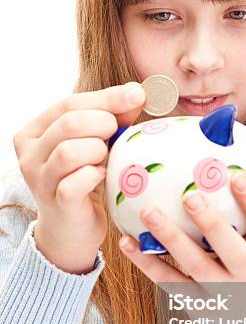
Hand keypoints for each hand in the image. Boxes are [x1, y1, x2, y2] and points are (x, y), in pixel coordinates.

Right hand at [13, 82, 145, 273]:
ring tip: (106, 159)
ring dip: (98, 151)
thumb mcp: (94, 144)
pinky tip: (103, 176)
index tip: (138, 95)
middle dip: (102, 124)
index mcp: (34, 131)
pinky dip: (95, 175)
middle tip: (117, 135)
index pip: (69, 104)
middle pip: (69, 123)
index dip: (106, 98)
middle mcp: (30, 154)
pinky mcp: (56, 203)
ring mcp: (39, 180)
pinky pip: (75, 183)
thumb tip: (136, 93)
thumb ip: (111, 118)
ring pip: (69, 152)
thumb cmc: (83, 180)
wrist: (71, 229)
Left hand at [119, 171, 245, 323]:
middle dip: (211, 224)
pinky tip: (127, 242)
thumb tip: (234, 169)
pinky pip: (169, 282)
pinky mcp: (196, 307)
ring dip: (170, 237)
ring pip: (195, 265)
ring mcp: (220, 294)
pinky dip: (146, 262)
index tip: (239, 177)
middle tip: (190, 197)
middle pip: (231, 250)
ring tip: (148, 211)